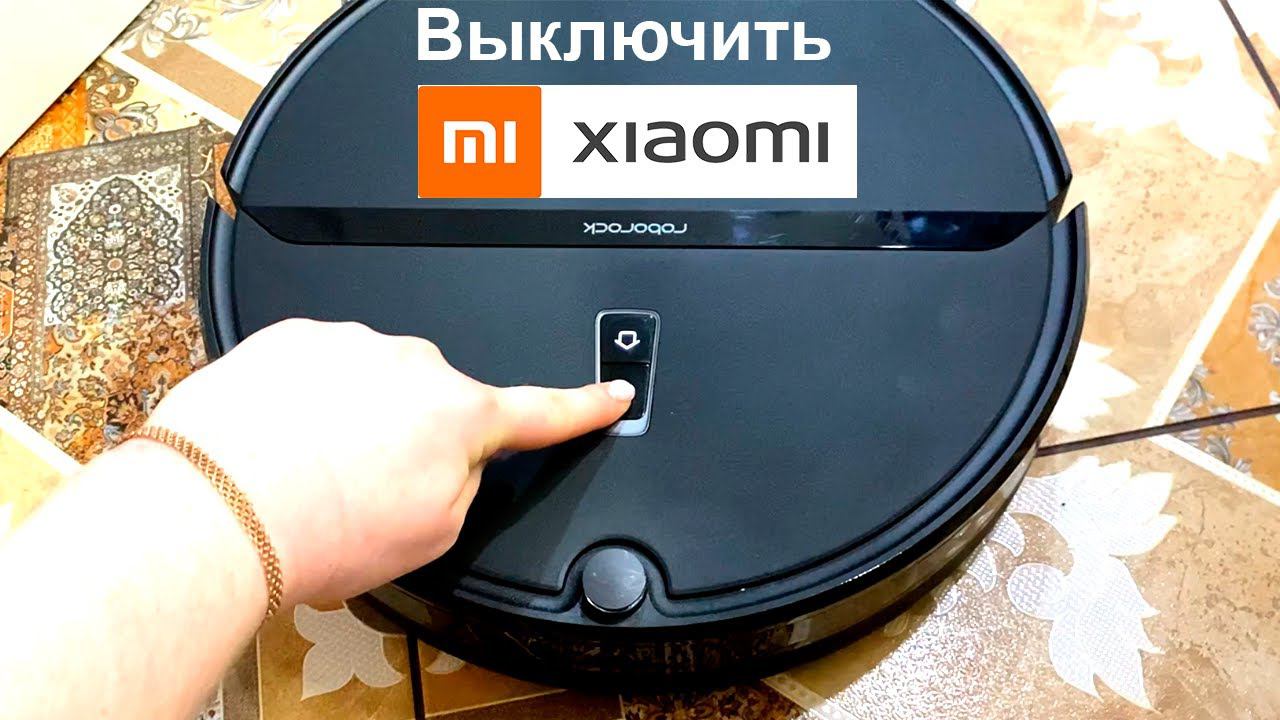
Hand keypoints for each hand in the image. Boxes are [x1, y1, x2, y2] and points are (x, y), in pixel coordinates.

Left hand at [142, 319, 632, 606]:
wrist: (218, 507)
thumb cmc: (318, 528)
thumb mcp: (430, 535)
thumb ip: (461, 485)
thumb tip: (449, 461)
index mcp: (459, 413)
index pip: (541, 410)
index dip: (585, 405)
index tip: (614, 392)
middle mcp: (411, 364)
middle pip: (432, 401)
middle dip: (410, 438)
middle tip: (365, 492)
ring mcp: (348, 344)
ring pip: (369, 384)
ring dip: (350, 421)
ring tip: (310, 475)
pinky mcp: (290, 338)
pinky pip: (315, 370)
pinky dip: (303, 405)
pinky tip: (279, 446)